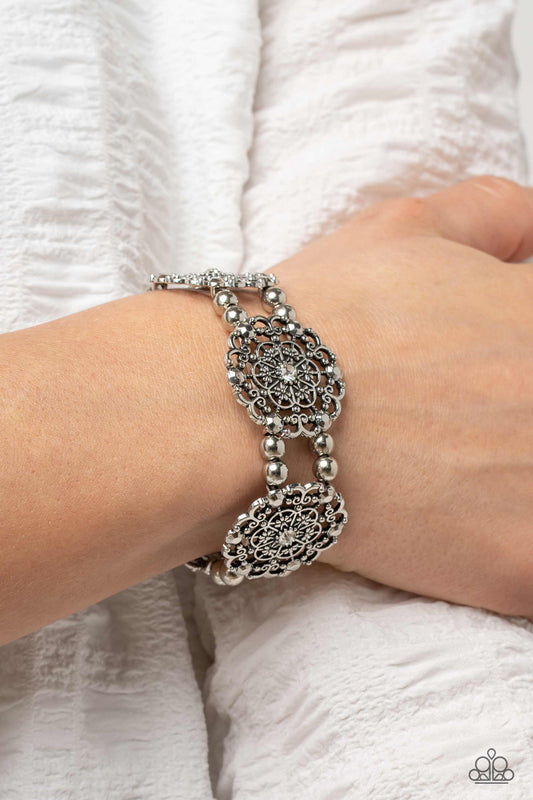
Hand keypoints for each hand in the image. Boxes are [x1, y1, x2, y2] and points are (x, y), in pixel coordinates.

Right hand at [272, 176, 532, 617]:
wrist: (245, 413)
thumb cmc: (322, 317)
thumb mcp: (406, 227)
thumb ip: (494, 213)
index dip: (515, 355)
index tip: (486, 369)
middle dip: (511, 416)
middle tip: (460, 421)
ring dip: (512, 478)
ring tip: (451, 470)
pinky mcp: (520, 567)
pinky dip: (500, 546)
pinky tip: (452, 527)